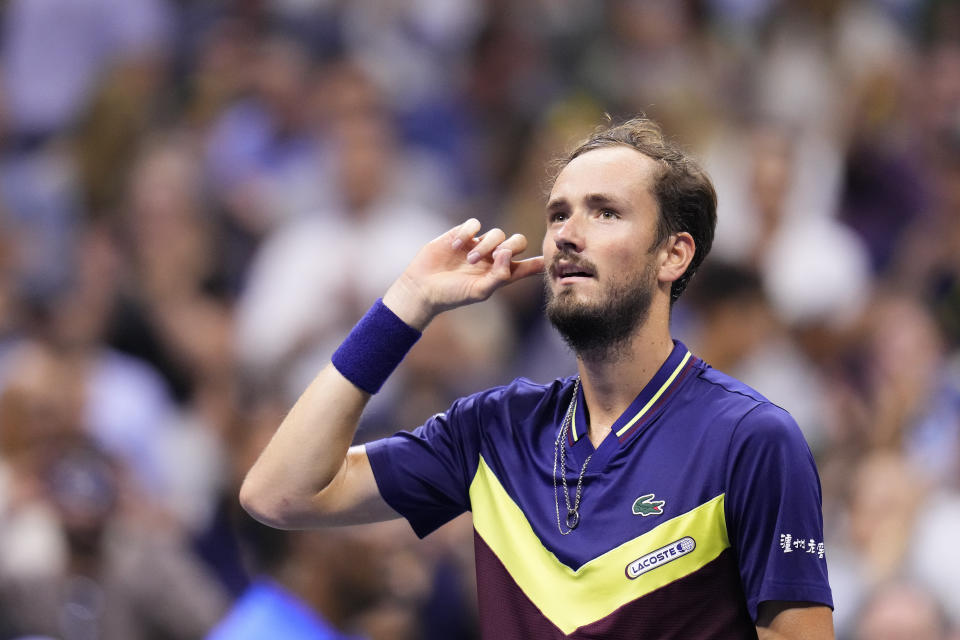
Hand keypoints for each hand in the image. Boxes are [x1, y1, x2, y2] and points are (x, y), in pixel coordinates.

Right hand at [383, 218, 543, 328]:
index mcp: (501, 275)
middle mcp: (492, 259)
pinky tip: (456, 246)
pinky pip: (474, 224)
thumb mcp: (480, 291)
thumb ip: (500, 276)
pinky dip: (468, 233)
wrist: (423, 287)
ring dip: (486, 245)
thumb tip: (508, 255)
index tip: (550, 258)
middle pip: (517, 242)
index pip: (526, 266)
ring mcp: (477, 245)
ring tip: (469, 259)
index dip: (538, 262)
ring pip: (497, 233)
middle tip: (498, 256)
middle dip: (511, 246)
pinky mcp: (461, 235)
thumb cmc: (452, 295)